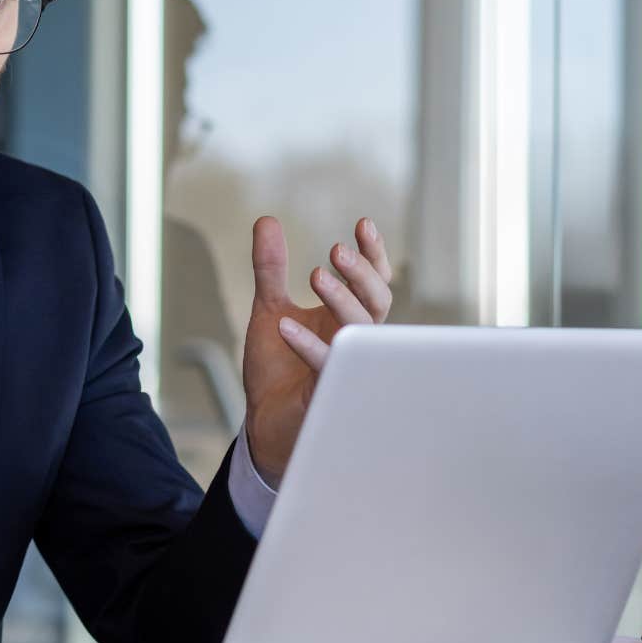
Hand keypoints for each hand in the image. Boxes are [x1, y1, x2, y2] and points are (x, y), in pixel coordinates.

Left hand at [240, 215, 393, 487]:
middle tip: (335, 250)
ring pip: (360, 330)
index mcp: (344, 317)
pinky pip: (327, 365)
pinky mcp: (326, 391)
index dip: (372, 254)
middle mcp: (351, 340)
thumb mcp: (270, 307)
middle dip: (361, 274)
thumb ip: (271, 268)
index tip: (363, 223)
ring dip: (342, 300)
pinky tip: (287, 325)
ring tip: (316, 274)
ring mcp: (343, 365)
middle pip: (376, 301)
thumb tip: (267, 220)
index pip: (371, 281)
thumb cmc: (278, 367)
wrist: (265, 421)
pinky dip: (309, 344)